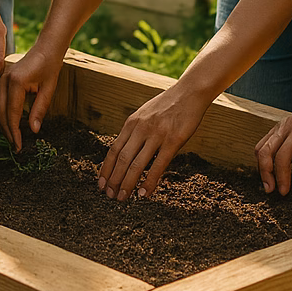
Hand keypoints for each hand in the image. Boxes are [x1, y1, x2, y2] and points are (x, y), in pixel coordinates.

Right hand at [0, 45, 63, 149]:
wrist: (45, 49)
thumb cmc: (49, 67)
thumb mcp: (48, 89)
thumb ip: (40, 110)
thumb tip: (34, 130)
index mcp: (16, 82)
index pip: (11, 113)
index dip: (14, 131)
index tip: (18, 145)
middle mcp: (4, 80)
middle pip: (0, 112)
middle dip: (7, 131)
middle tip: (15, 146)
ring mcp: (1, 80)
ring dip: (2, 124)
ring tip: (12, 138)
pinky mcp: (1, 81)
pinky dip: (1, 115)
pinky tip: (9, 124)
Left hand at [98, 85, 205, 199]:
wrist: (190, 92)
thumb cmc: (168, 105)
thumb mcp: (145, 114)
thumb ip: (135, 131)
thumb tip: (125, 152)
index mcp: (132, 122)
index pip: (113, 149)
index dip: (106, 169)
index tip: (101, 184)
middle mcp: (141, 128)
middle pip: (121, 159)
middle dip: (114, 180)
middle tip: (110, 196)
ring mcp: (156, 134)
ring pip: (136, 164)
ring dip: (127, 184)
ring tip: (123, 198)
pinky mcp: (173, 141)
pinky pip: (158, 166)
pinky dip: (149, 182)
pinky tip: (144, 193)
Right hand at [255, 105, 291, 194]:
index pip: (283, 155)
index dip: (281, 175)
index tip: (284, 192)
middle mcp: (286, 125)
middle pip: (265, 150)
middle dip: (265, 172)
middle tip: (271, 191)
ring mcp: (281, 125)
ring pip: (261, 147)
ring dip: (263, 166)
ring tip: (270, 184)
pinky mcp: (280, 129)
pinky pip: (266, 144)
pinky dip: (266, 159)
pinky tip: (273, 171)